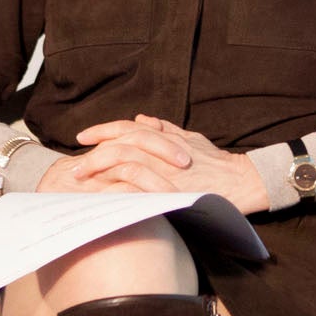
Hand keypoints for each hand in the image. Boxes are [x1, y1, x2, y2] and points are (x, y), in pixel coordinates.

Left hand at [53, 116, 270, 214]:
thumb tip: (140, 119)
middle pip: (120, 146)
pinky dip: (118, 191)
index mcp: (164, 138)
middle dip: (94, 155)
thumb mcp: (191, 138)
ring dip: (101, 172)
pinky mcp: (169, 192)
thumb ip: (165, 128)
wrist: (241, 181)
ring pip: (125, 165)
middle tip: (75, 167)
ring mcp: (166, 172)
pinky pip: (138, 190)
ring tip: (83, 181)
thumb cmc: (216, 161)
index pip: (126, 129)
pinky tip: (104, 197)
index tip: (83, 137)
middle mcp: (163, 152)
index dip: (103, 131)